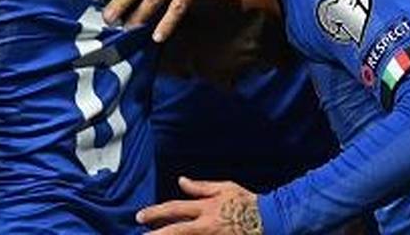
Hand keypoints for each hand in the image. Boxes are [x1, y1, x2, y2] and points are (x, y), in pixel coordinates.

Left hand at [138, 177, 261, 233]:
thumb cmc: (246, 201)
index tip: (140, 216)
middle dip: (157, 234)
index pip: (175, 209)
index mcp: (206, 207)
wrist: (269, 219)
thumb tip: (181, 181)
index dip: (156, 213)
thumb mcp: (224, 187)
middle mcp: (206, 225)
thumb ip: (200, 187)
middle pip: (176, 231)